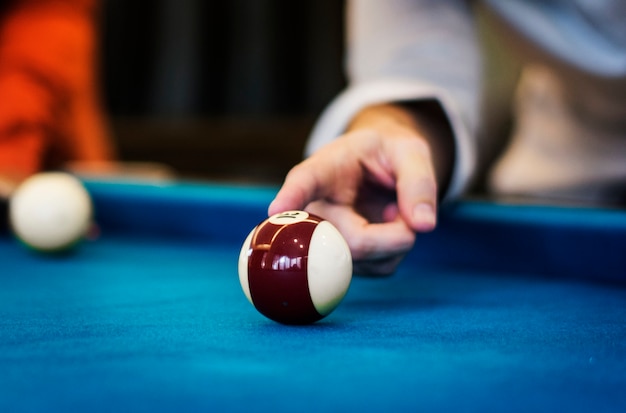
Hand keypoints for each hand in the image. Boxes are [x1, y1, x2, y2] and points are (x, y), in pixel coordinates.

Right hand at [269, 103, 452, 274]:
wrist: (382, 167)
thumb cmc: (389, 153)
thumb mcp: (409, 152)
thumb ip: (418, 181)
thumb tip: (424, 226)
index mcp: (324, 170)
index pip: (304, 182)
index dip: (290, 198)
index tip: (274, 211)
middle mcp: (317, 208)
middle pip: (349, 240)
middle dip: (391, 237)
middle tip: (412, 215)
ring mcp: (327, 238)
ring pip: (366, 259)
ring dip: (397, 241)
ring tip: (393, 210)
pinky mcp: (345, 259)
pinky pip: (379, 268)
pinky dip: (396, 251)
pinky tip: (388, 228)